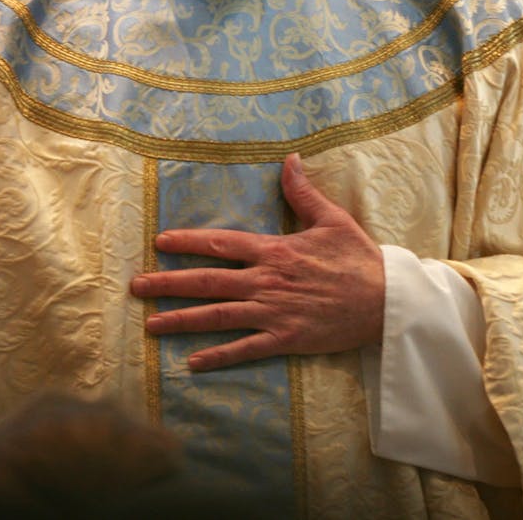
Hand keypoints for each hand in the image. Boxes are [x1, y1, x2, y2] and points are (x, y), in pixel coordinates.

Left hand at [130, 154, 385, 370]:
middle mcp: (267, 281)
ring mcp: (274, 312)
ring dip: (182, 319)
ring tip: (150, 323)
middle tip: (135, 285)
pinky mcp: (285, 338)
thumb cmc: (359, 259)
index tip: (160, 242)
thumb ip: (303, 193)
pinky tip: (191, 363)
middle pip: (208, 281)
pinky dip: (218, 356)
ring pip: (218, 316)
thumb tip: (289, 159)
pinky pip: (245, 349)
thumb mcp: (332, 219)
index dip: (188, 242)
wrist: (386, 301)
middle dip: (168, 283)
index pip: (222, 244)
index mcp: (275, 250)